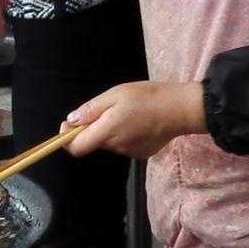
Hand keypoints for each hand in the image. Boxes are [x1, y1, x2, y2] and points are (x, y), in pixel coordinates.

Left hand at [65, 81, 207, 160]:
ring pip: (110, 142)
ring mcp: (130, 152)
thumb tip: (70, 122)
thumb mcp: (115, 95)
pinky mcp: (142, 153)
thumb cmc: (148, 97)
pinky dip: (125, 134)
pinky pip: (125, 144)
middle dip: (93, 127)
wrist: (181, 109)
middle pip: (93, 142)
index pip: (76, 148)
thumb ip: (91, 110)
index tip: (69, 124)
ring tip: (128, 111)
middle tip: (107, 107)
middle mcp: (116, 147)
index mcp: (107, 132)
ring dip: (110, 129)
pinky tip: (139, 121)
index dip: (67, 138)